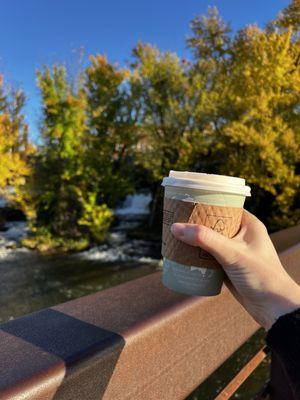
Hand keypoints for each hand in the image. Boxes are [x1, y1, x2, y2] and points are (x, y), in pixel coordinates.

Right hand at [171, 210, 299, 329]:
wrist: (274, 308)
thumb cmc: (262, 276)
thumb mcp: (232, 253)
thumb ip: (205, 239)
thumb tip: (176, 227)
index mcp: (249, 224)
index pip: (224, 206)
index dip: (206, 204)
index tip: (187, 203)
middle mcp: (241, 236)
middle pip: (213, 224)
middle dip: (195, 224)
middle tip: (176, 219)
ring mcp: (234, 252)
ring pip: (209, 242)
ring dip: (194, 241)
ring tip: (175, 236)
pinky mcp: (228, 267)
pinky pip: (209, 257)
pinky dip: (197, 257)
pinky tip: (183, 256)